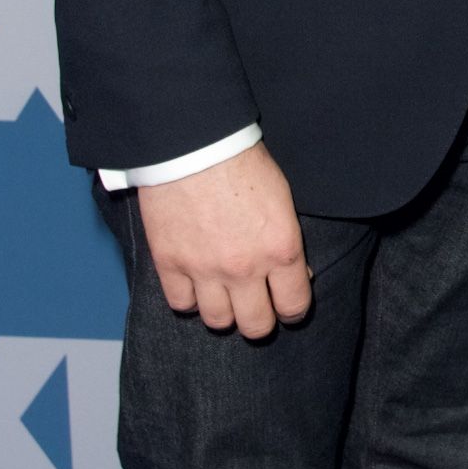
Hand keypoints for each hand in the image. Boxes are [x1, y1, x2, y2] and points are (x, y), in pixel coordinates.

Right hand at [138, 145, 310, 338]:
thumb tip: (297, 274)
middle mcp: (245, 268)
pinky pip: (181, 304)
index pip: (294, 306)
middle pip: (256, 326)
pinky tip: (194, 286)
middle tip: (255, 306)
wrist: (193, 143)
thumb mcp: (283, 200)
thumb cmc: (243, 163)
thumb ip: (288, 243)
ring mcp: (204, 269)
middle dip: (259, 320)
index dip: (292, 310)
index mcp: (281, 249)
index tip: (285, 305)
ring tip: (223, 296)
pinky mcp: (170, 263)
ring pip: (218, 321)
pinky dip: (188, 300)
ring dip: (223, 312)